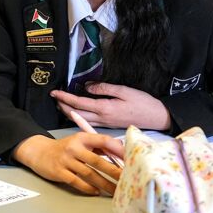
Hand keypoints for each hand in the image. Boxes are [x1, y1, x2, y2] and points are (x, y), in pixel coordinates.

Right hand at [13, 133, 123, 194]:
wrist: (39, 152)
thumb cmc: (65, 148)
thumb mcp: (80, 142)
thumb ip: (97, 147)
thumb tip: (121, 155)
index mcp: (82, 137)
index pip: (103, 141)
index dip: (118, 150)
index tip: (130, 159)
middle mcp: (74, 147)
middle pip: (98, 161)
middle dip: (114, 172)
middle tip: (128, 180)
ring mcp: (66, 160)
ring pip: (89, 174)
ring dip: (104, 184)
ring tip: (116, 191)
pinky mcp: (59, 172)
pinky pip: (77, 182)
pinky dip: (88, 188)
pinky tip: (96, 192)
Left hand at [51, 83, 170, 130]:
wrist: (157, 117)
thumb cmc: (143, 102)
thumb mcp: (124, 90)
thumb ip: (104, 88)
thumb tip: (87, 87)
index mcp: (104, 108)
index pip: (78, 103)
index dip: (64, 98)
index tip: (54, 92)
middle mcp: (102, 118)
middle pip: (76, 114)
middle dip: (62, 106)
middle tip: (54, 98)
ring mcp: (105, 123)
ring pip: (81, 119)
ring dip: (69, 112)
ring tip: (61, 104)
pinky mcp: (109, 125)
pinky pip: (89, 122)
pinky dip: (79, 116)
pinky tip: (77, 111)